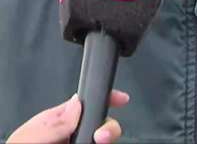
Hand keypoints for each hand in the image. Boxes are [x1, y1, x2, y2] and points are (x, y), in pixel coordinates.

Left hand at [7, 90, 129, 143]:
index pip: (85, 104)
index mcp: (55, 122)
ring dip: (109, 138)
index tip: (122, 99)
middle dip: (109, 126)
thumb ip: (55, 123)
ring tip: (100, 142)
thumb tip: (78, 104)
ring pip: (104, 139)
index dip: (105, 98)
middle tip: (102, 137)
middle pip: (101, 123)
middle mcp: (70, 135)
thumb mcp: (31, 137)